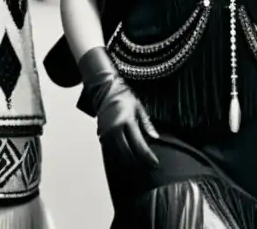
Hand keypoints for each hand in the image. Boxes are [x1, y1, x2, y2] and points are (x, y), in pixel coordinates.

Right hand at [78, 47, 158, 170]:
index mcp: (126, 121)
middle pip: (128, 153)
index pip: (139, 144)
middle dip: (139, 162)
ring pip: (118, 155)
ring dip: (129, 162)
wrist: (105, 90)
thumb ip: (146, 124)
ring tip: (140, 166)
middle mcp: (115, 129)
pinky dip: (120, 156)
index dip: (147, 157)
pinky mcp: (101, 135)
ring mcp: (106, 133)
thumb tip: (156, 138)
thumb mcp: (139, 107)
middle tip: (149, 167)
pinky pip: (111, 151)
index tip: (155, 163)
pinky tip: (128, 159)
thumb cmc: (124, 97)